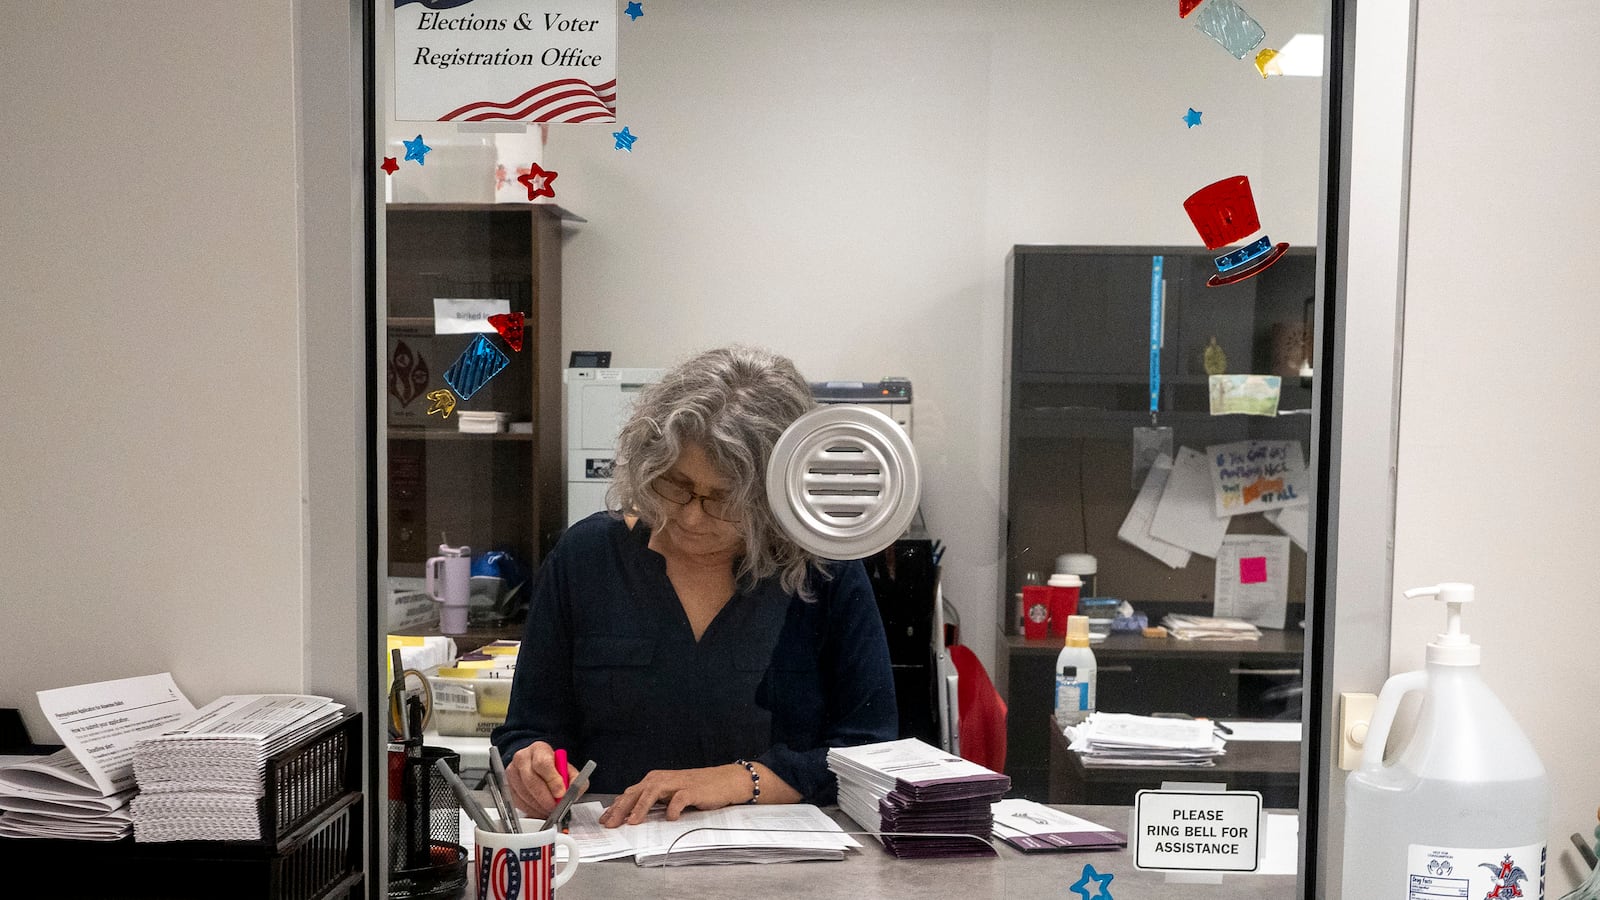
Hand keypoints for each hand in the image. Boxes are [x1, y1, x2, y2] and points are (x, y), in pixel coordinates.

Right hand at [504, 741, 574, 818]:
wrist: (536, 764)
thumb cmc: (552, 767)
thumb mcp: (568, 769)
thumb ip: (575, 779)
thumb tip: (573, 792)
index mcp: (539, 749)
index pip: (543, 764)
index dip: (553, 780)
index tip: (561, 793)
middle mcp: (522, 757)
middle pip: (531, 780)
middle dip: (545, 797)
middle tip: (555, 806)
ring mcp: (512, 771)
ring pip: (523, 793)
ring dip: (538, 805)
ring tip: (549, 809)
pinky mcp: (507, 785)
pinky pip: (518, 801)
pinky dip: (530, 809)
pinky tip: (540, 809)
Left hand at [599, 764, 751, 827]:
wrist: (724, 781)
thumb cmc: (695, 789)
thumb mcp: (668, 794)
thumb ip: (651, 802)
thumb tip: (628, 814)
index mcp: (654, 780)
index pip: (630, 794)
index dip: (615, 807)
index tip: (604, 820)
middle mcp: (662, 779)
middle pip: (636, 793)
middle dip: (621, 809)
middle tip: (610, 824)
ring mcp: (676, 783)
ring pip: (653, 792)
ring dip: (641, 807)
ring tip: (632, 822)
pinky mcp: (692, 790)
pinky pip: (679, 798)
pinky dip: (673, 808)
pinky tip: (670, 817)